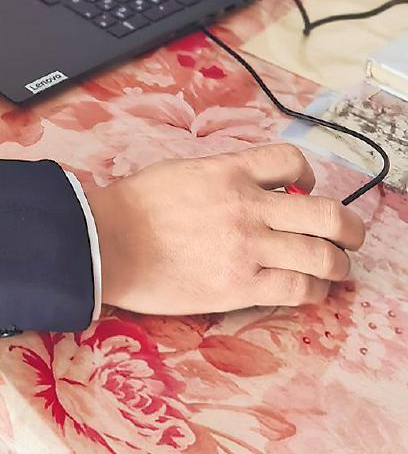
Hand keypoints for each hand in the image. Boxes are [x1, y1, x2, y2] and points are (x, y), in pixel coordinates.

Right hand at [81, 143, 366, 315]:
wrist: (105, 241)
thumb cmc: (134, 207)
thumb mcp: (182, 171)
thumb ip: (222, 177)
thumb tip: (252, 189)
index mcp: (228, 170)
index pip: (292, 162)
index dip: (309, 177)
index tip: (303, 191)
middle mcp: (247, 205)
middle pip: (327, 213)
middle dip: (349, 228)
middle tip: (348, 237)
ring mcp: (248, 246)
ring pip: (323, 255)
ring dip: (337, 264)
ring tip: (334, 270)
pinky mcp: (241, 285)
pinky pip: (299, 289)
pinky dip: (313, 291)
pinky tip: (307, 290)